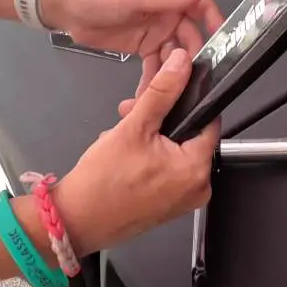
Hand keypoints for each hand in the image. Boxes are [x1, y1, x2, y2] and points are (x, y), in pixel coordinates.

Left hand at [41, 0, 223, 92]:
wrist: (69, 11)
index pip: (200, 7)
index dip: (214, 22)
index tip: (223, 42)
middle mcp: (167, 15)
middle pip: (190, 38)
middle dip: (191, 59)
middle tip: (190, 80)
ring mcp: (156, 33)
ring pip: (174, 56)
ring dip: (173, 74)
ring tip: (171, 94)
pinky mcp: (144, 49)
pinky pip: (156, 66)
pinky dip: (155, 80)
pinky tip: (152, 95)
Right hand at [51, 49, 220, 254]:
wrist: (77, 222)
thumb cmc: (102, 183)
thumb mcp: (134, 126)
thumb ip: (162, 91)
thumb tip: (181, 64)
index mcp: (197, 169)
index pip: (208, 120)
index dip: (186, 101)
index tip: (166, 92)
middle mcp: (198, 188)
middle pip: (188, 136)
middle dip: (159, 119)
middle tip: (131, 113)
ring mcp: (183, 200)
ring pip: (174, 152)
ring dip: (150, 137)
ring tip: (120, 136)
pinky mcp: (169, 206)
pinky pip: (167, 171)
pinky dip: (150, 158)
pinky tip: (125, 155)